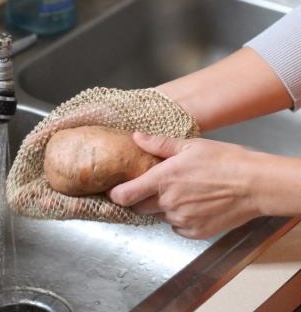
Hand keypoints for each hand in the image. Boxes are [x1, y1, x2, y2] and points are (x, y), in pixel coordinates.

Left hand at [109, 134, 262, 238]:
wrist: (254, 185)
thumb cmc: (224, 161)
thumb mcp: (190, 146)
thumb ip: (159, 144)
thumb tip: (137, 136)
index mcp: (163, 179)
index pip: (124, 195)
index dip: (116, 194)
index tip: (116, 191)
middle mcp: (168, 202)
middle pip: (139, 208)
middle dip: (142, 199)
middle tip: (156, 187)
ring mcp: (181, 220)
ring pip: (159, 216)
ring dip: (163, 207)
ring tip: (183, 193)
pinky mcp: (194, 232)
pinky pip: (176, 226)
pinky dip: (179, 218)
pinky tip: (193, 205)